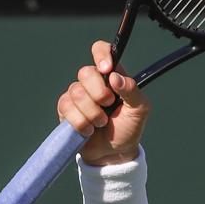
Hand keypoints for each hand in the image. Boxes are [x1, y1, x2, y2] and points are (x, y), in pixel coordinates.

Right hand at [56, 41, 150, 165]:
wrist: (114, 153)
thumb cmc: (128, 128)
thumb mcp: (139, 110)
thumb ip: (132, 91)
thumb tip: (114, 77)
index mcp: (112, 76)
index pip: (102, 51)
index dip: (101, 54)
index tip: (106, 69)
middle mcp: (93, 82)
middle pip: (85, 72)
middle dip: (99, 93)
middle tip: (108, 105)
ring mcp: (77, 94)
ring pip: (76, 93)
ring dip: (93, 113)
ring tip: (101, 123)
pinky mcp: (65, 109)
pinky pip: (67, 108)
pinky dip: (82, 123)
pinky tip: (89, 130)